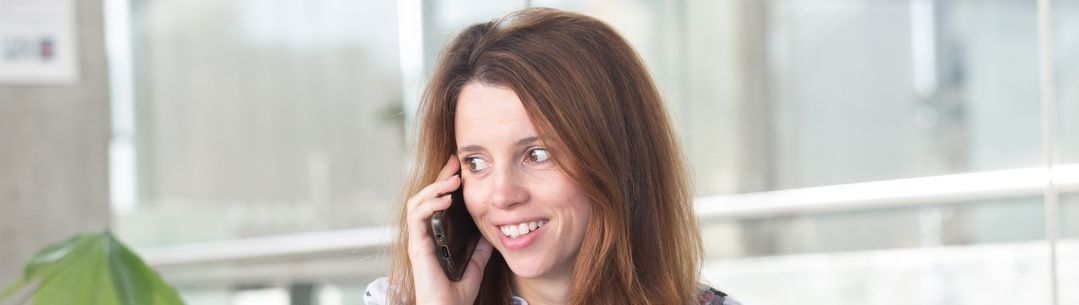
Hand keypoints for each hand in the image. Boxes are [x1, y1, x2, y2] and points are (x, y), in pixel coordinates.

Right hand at [405, 155, 494, 304]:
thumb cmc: (456, 297)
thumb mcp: (475, 266)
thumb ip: (479, 250)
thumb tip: (491, 233)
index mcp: (435, 238)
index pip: (437, 203)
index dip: (446, 184)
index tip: (460, 169)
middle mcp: (423, 236)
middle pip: (426, 197)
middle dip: (441, 177)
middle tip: (455, 162)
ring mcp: (418, 240)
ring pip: (418, 202)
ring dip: (435, 187)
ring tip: (454, 180)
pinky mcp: (417, 245)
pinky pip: (417, 216)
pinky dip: (431, 203)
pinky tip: (447, 198)